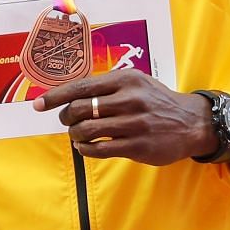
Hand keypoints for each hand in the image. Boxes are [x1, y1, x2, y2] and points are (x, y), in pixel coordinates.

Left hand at [33, 70, 215, 165]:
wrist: (191, 123)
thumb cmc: (155, 101)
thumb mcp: (135, 84)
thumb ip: (105, 87)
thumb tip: (67, 96)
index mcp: (125, 80)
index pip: (80, 87)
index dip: (55, 96)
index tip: (38, 104)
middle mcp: (129, 99)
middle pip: (80, 109)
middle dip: (66, 117)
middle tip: (68, 122)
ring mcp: (135, 124)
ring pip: (87, 130)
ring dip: (75, 134)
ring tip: (78, 135)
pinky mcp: (138, 146)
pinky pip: (100, 149)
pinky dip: (85, 149)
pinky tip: (85, 147)